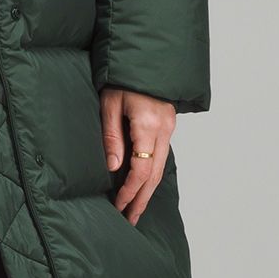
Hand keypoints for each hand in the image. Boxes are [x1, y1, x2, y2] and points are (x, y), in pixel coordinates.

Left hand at [99, 87, 176, 224]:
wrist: (144, 57)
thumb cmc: (122, 77)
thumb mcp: (109, 104)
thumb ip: (111, 136)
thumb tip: (113, 167)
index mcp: (148, 125)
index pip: (141, 169)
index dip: (130, 191)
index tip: (119, 206)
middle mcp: (163, 129)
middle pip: (155, 175)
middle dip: (142, 199)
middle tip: (130, 220)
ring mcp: (169, 127)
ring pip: (161, 167)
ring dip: (148, 191)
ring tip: (136, 209)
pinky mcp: (168, 125)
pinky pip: (162, 156)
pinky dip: (153, 175)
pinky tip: (143, 185)